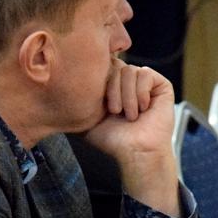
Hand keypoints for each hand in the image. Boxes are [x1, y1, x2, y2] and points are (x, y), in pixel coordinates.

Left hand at [83, 60, 179, 216]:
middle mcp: (127, 81)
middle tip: (115, 112)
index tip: (103, 107)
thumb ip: (76, 101)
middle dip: (112, 91)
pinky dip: (141, 93)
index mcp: (111, 86)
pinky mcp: (161, 85)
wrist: (135, 152)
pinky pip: (145, 74)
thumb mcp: (86, 117)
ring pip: (129, 70)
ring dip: (127, 96)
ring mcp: (144, 82)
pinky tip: (143, 109)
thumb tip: (57, 85)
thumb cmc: (113, 140)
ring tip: (130, 115)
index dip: (99, 83)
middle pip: (114, 66)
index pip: (100, 67)